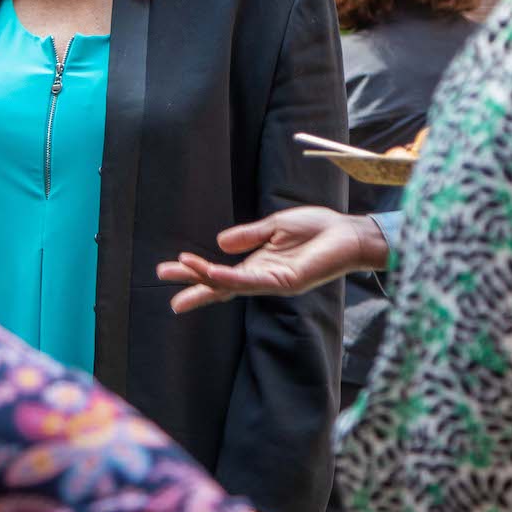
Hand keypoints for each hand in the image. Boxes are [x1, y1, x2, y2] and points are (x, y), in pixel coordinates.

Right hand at [155, 208, 388, 313]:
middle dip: (193, 284)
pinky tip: (213, 273)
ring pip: (232, 283)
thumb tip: (219, 242)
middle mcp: (263, 277)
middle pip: (220, 285)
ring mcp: (274, 282)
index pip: (221, 273)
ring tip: (181, 268)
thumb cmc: (317, 229)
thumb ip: (248, 236)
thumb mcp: (274, 225)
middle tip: (163, 282)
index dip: (196, 273)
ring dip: (206, 276)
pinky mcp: (287, 282)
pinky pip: (253, 282)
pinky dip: (231, 278)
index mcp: (258, 264)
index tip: (168, 271)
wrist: (348, 233)